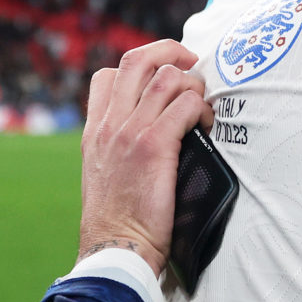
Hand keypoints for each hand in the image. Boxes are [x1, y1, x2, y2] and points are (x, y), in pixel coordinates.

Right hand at [76, 40, 213, 275]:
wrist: (116, 249)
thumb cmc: (118, 222)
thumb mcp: (104, 176)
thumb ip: (117, 148)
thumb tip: (145, 135)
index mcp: (95, 130)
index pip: (107, 75)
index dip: (139, 68)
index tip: (161, 79)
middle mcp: (110, 123)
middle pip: (137, 60)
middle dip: (171, 52)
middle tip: (192, 66)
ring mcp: (130, 131)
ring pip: (167, 77)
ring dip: (193, 85)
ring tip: (202, 107)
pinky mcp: (154, 145)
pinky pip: (184, 105)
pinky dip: (201, 109)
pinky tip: (206, 125)